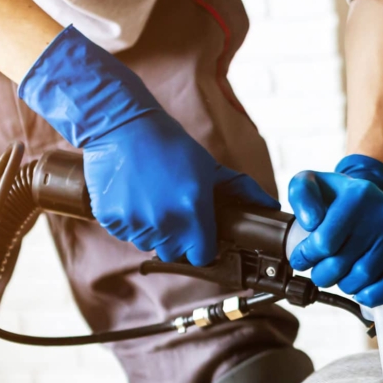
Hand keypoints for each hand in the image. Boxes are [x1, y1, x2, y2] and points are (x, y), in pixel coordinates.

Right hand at [19, 26, 276, 264]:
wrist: (123, 126)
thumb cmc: (171, 145)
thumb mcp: (210, 167)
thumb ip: (242, 190)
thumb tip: (271, 206)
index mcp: (193, 210)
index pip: (201, 256)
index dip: (201, 248)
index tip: (199, 237)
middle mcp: (166, 221)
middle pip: (174, 253)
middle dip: (176, 239)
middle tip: (172, 211)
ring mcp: (136, 222)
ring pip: (147, 243)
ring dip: (151, 229)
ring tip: (150, 199)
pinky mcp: (111, 218)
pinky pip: (124, 233)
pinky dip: (127, 221)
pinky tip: (132, 196)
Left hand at [288, 155, 382, 306]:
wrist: (375, 201)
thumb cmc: (339, 199)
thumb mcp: (312, 184)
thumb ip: (301, 193)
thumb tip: (311, 222)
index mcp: (359, 194)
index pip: (323, 243)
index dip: (305, 257)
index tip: (302, 259)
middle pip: (342, 264)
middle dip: (322, 275)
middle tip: (320, 273)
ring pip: (363, 278)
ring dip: (345, 285)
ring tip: (341, 277)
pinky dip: (372, 295)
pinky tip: (361, 291)